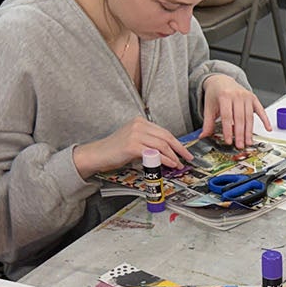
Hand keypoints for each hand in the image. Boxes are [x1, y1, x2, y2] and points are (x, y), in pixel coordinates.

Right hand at [76, 117, 192, 178]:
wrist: (98, 154)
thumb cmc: (115, 150)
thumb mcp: (135, 141)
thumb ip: (149, 143)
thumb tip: (168, 153)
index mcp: (140, 122)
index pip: (164, 131)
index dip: (177, 142)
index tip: (185, 151)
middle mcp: (139, 125)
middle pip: (166, 137)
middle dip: (179, 149)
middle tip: (187, 158)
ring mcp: (135, 134)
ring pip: (162, 145)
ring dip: (173, 156)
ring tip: (178, 164)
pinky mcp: (132, 145)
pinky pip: (154, 153)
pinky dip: (165, 160)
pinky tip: (170, 164)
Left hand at [199, 74, 271, 149]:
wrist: (222, 80)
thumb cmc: (216, 94)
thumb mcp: (209, 107)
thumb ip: (207, 123)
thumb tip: (203, 136)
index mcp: (224, 96)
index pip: (227, 117)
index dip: (228, 130)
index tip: (229, 141)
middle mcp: (237, 95)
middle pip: (239, 118)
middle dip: (240, 134)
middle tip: (240, 145)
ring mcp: (246, 96)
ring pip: (249, 117)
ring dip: (249, 131)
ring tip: (248, 142)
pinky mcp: (253, 98)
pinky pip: (260, 110)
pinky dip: (265, 120)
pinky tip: (267, 129)